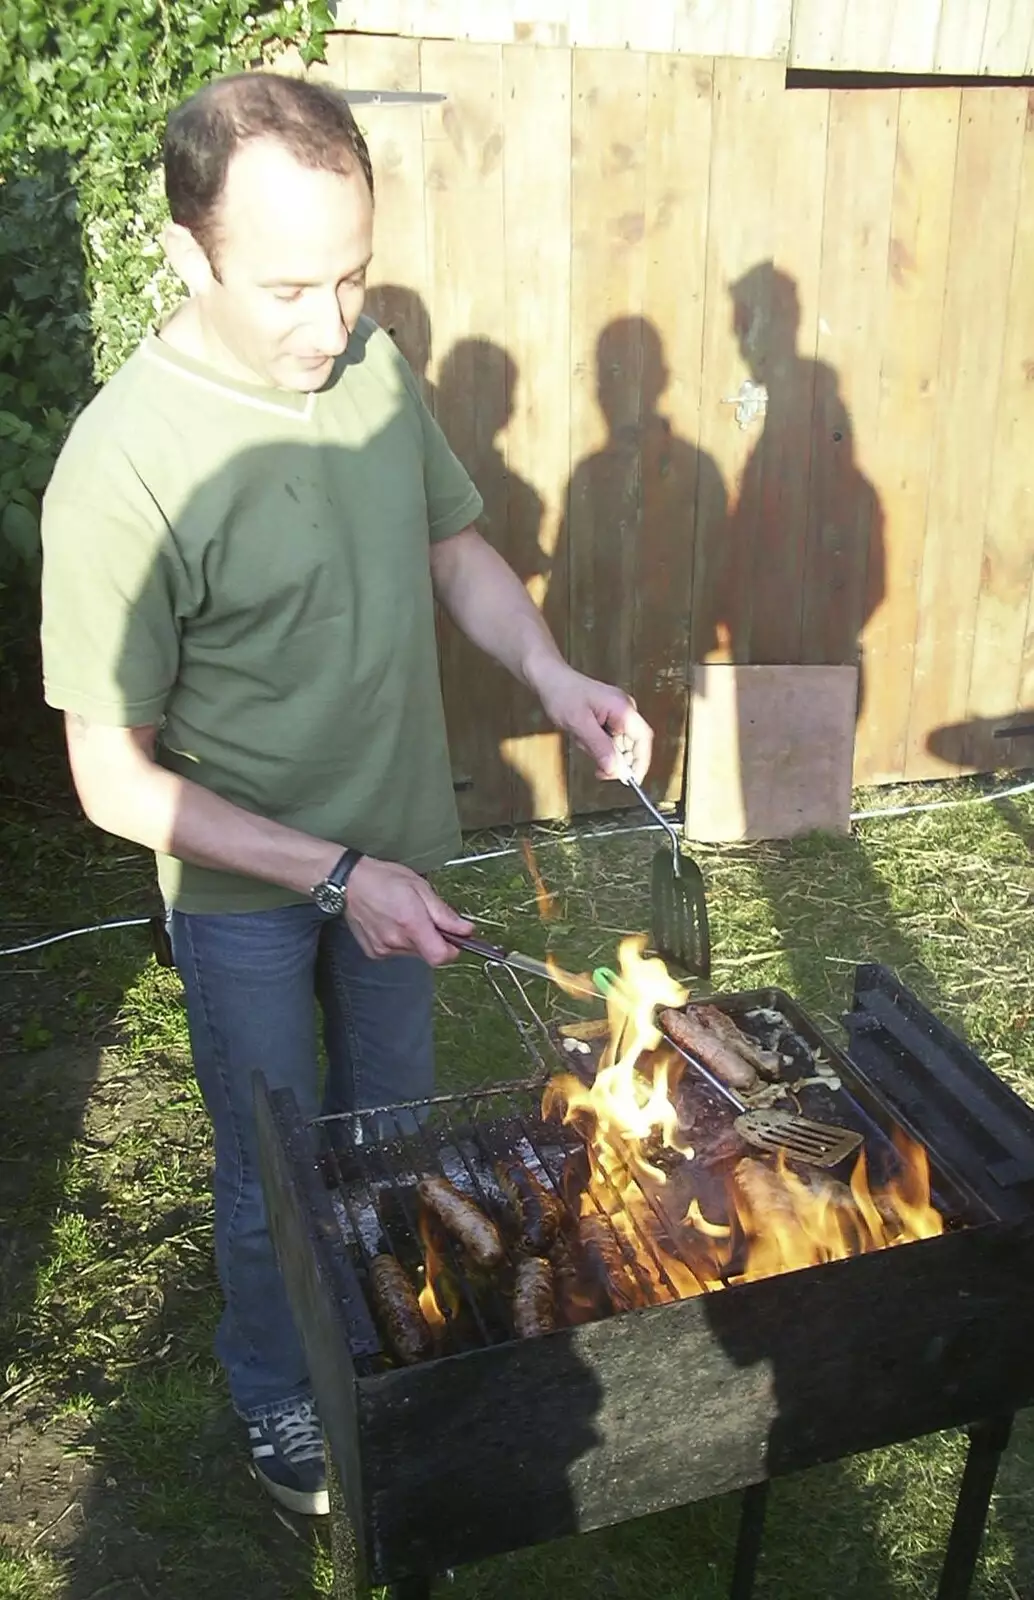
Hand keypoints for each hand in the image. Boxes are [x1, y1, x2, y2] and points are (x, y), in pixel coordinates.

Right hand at [344, 858, 473, 965]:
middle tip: (424, 916)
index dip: (452, 949)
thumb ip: (443, 913)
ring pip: (414, 953)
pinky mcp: (374, 952)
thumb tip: (465, 929)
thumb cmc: (383, 879)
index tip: (454, 937)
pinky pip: (397, 952)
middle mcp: (396, 941)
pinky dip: (401, 941)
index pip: (441, 956)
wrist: (349, 882)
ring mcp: (384, 949)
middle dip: (434, 938)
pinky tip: (392, 923)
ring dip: (417, 939)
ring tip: (405, 916)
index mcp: (411, 924)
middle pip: (429, 953)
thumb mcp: (420, 887)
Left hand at [529, 659, 653, 783]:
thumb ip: (598, 746)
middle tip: (596, 769)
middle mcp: (625, 710)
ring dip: (600, 750)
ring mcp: (618, 713)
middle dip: (613, 758)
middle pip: (632, 745)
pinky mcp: (610, 717)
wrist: (549, 678)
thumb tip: (615, 769)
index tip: (632, 781)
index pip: (643, 739)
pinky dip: (596, 744)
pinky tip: (581, 735)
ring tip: (580, 738)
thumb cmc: (562, 694)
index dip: (641, 762)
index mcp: (623, 708)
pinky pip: (609, 739)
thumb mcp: (579, 724)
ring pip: (619, 745)